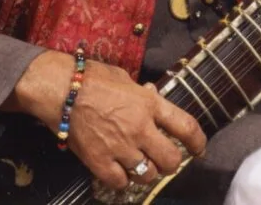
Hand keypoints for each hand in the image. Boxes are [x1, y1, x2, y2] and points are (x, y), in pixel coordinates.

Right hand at [6, 51, 206, 189]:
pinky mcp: (99, 161)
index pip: (186, 126)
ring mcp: (120, 147)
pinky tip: (118, 170)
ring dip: (146, 172)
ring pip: (147, 174)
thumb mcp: (125, 79)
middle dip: (171, 163)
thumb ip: (142, 94)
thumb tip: (152, 98)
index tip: (199, 148)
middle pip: (171, 160)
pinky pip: (120, 182)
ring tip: (139, 165)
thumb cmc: (92, 77)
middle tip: (165, 160)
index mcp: (149, 104)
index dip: (198, 141)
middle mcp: (140, 128)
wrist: (61, 89)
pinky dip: (122, 179)